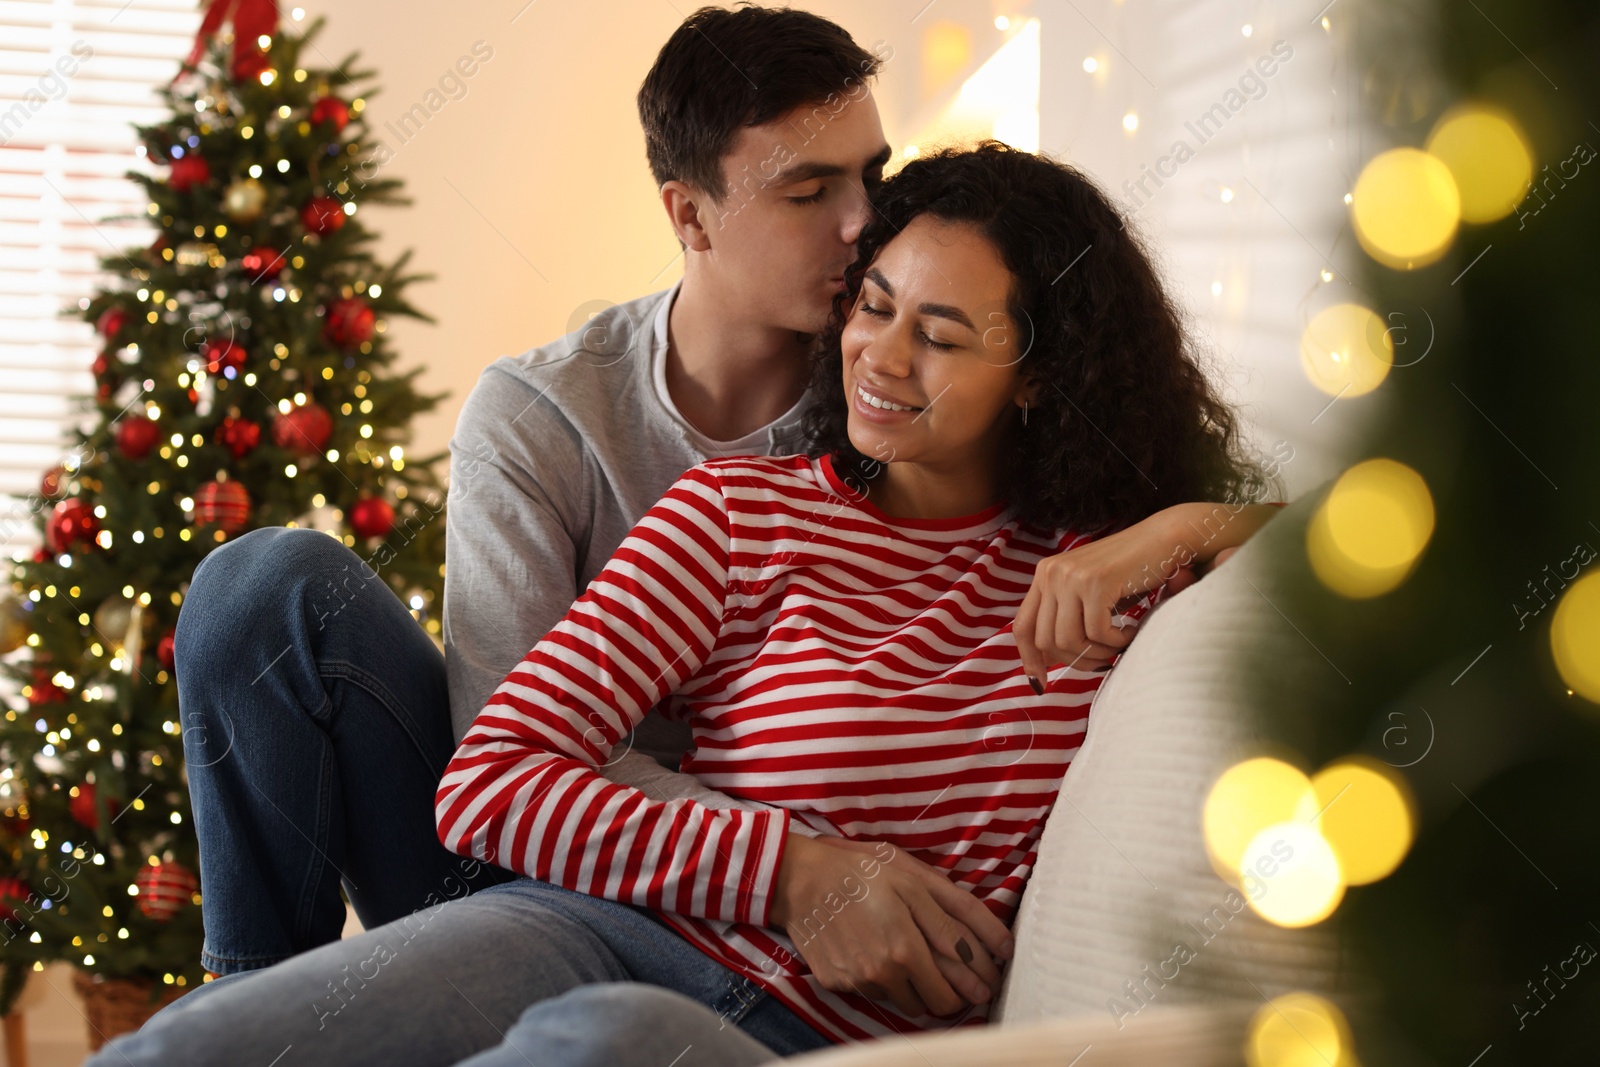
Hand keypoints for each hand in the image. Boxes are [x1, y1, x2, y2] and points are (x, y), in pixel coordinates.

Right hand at [769, 834, 1014, 1017]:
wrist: (798, 880)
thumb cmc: (861, 872)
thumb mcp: (914, 882)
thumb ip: (957, 918)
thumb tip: (1002, 947)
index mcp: (907, 948)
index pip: (955, 989)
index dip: (977, 987)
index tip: (988, 982)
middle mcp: (884, 974)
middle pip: (934, 1004)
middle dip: (953, 993)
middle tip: (964, 979)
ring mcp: (859, 983)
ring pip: (905, 1002)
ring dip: (918, 987)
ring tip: (917, 959)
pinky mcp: (838, 985)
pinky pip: (876, 993)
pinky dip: (886, 980)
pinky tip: (880, 953)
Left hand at [1014, 513, 1198, 684]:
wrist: (1166, 539)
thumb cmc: (1131, 572)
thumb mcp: (1088, 593)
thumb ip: (1066, 618)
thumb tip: (1046, 662)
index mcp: (1044, 575)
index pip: (1023, 626)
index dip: (1029, 659)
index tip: (1042, 683)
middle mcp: (1051, 573)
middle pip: (1046, 641)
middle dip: (1075, 660)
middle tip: (1103, 660)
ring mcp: (1071, 577)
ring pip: (1069, 641)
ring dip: (1098, 653)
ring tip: (1118, 645)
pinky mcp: (1095, 583)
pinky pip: (1098, 633)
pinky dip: (1116, 641)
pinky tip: (1131, 630)